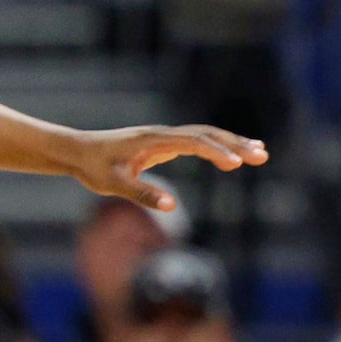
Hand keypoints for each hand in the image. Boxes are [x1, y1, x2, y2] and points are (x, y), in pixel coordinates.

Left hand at [67, 125, 266, 213]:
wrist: (78, 152)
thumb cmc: (93, 167)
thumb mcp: (113, 185)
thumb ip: (142, 194)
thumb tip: (171, 207)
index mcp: (154, 140)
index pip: (194, 142)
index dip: (217, 152)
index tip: (238, 163)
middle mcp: (163, 134)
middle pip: (207, 134)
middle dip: (235, 144)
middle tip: (263, 155)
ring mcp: (165, 137)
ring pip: (205, 135)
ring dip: (232, 143)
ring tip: (260, 152)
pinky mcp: (164, 144)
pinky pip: (197, 142)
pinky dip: (218, 146)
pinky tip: (232, 155)